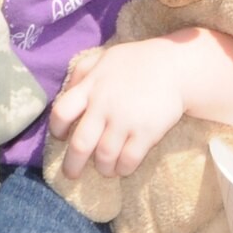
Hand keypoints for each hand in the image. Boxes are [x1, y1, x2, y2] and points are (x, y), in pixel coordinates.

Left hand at [50, 39, 187, 179]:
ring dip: (102, 169)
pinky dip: (123, 169)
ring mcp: (125, 121)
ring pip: (104, 157)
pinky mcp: (146, 132)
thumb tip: (65, 93)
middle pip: (80, 145)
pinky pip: (128, 160)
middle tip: (72, 174)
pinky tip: (123, 168)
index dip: (57, 129)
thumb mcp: (104, 58)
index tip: (62, 138)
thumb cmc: (138, 62)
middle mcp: (104, 106)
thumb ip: (82, 73)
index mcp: (91, 87)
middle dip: (72, 165)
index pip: (61, 113)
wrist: (176, 67)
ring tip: (105, 170)